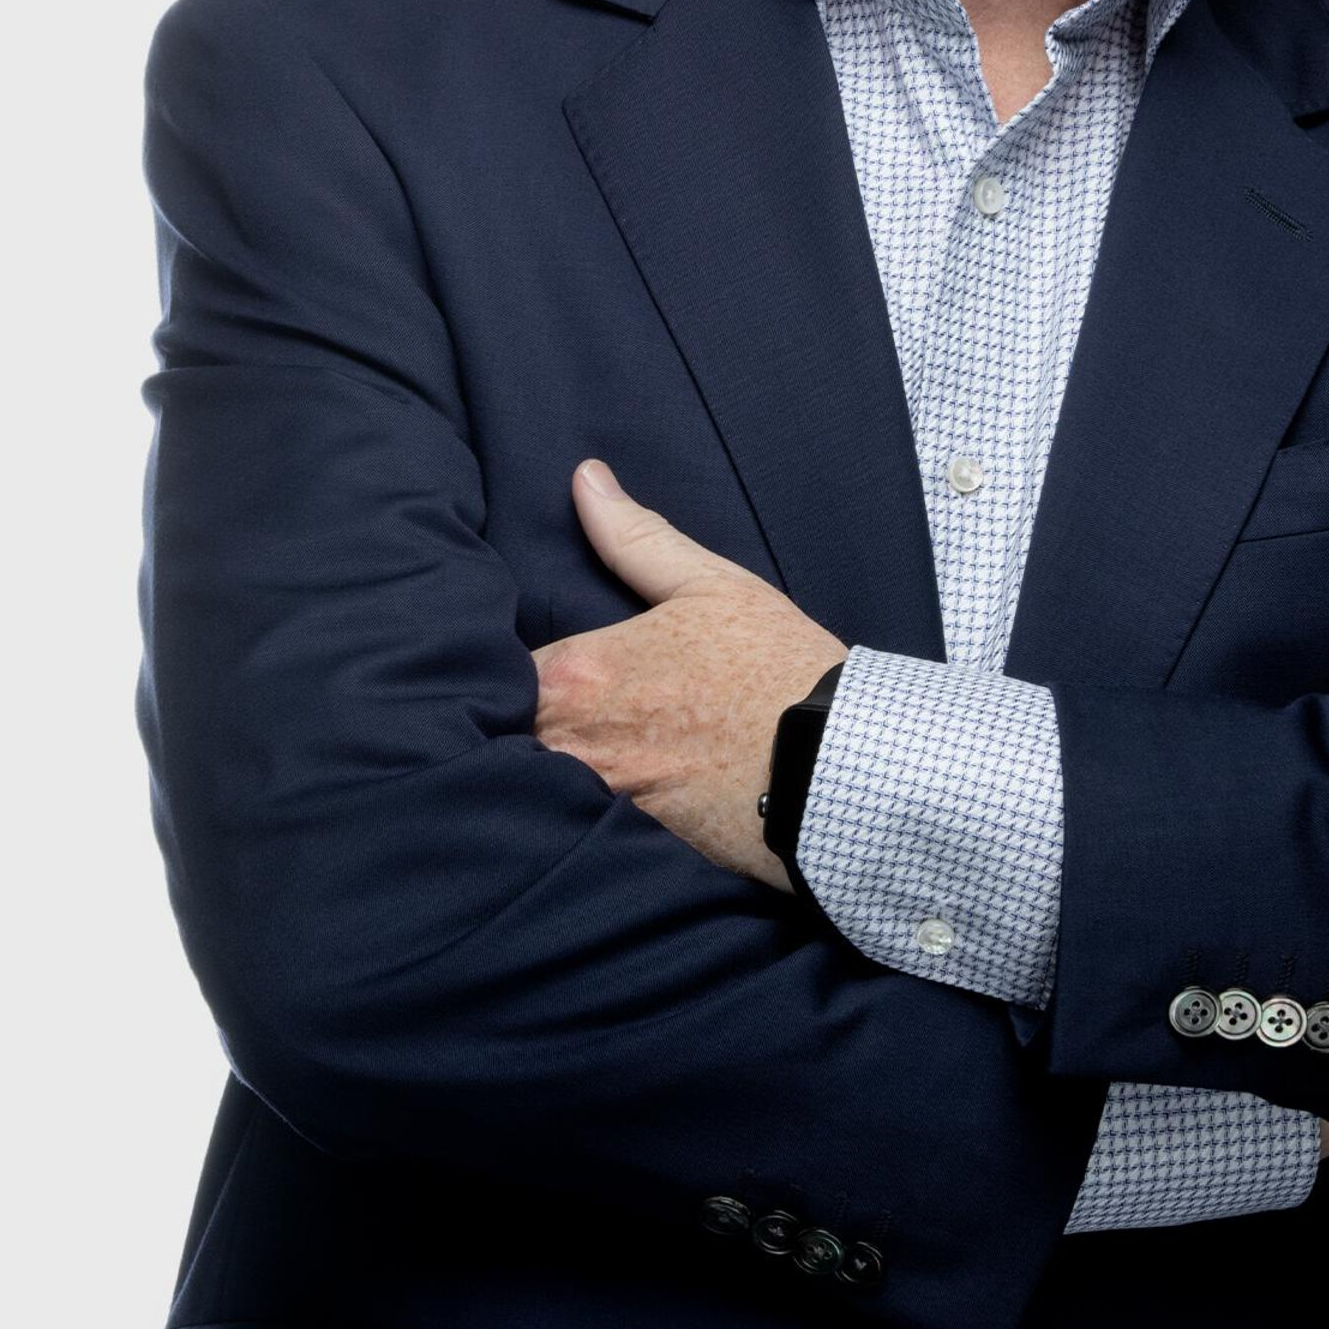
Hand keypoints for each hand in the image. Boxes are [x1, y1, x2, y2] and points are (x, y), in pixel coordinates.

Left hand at [531, 459, 848, 889]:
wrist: (835, 765)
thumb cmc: (776, 668)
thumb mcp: (711, 585)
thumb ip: (634, 536)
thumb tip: (585, 479)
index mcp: (578, 673)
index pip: (493, 672)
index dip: (495, 669)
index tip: (507, 668)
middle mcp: (569, 743)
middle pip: (498, 737)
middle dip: (507, 724)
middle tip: (522, 714)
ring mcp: (593, 803)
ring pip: (529, 787)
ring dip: (534, 773)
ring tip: (559, 760)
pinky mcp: (623, 849)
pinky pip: (572, 832)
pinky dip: (572, 820)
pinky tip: (594, 807)